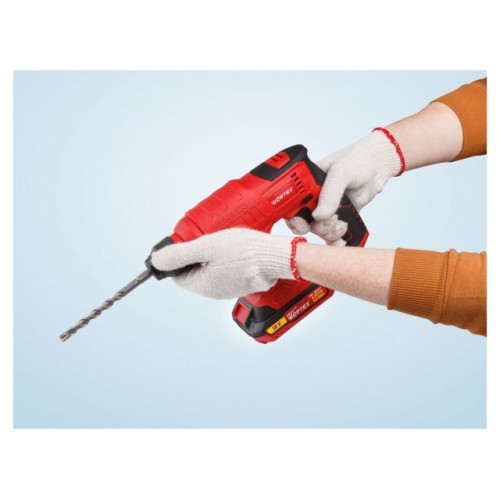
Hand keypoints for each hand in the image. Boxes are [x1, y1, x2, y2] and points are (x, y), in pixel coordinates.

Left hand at [151, 228, 295, 298]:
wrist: (276, 256)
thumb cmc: (245, 251)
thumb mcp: (206, 247)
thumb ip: (180, 254)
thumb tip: (158, 261)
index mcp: (203, 286)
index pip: (178, 274)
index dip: (179, 257)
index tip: (187, 243)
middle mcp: (215, 291)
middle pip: (195, 271)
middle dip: (198, 254)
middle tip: (207, 238)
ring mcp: (230, 287)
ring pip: (212, 269)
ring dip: (213, 254)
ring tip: (223, 241)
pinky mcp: (243, 281)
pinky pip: (227, 269)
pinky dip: (227, 258)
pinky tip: (235, 247)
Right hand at [287, 130, 401, 243]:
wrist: (379, 165)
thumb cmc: (358, 159)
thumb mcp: (341, 172)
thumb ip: (330, 193)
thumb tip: (318, 215)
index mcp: (306, 183)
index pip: (291, 204)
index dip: (293, 217)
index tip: (303, 224)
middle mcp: (314, 197)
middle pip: (304, 221)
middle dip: (316, 227)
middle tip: (330, 221)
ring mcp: (327, 208)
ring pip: (319, 230)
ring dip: (329, 232)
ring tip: (341, 224)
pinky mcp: (340, 216)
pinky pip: (332, 234)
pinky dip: (335, 241)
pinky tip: (341, 242)